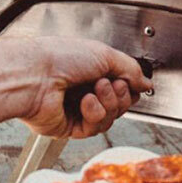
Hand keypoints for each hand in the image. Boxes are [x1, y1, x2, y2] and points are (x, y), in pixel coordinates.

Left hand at [0, 36, 147, 138]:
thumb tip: (146, 82)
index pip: (122, 84)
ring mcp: (77, 109)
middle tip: (111, 83)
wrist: (35, 76)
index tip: (130, 80)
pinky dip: (94, 114)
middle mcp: (84, 88)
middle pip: (120, 104)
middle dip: (120, 94)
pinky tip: (85, 103)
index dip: (130, 85)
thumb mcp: (105, 54)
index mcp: (91, 68)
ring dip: (108, 103)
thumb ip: (131, 69)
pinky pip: (94, 128)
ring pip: (110, 117)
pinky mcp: (69, 127)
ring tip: (95, 90)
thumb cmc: (60, 57)